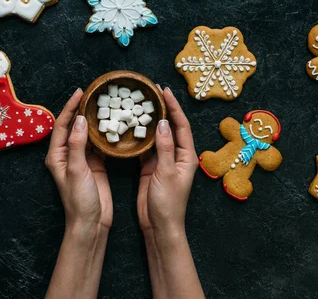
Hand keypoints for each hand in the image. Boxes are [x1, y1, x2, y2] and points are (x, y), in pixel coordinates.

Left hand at [45, 88, 112, 232]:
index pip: (62, 125)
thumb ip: (77, 144)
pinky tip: (112, 124)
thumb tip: (80, 120)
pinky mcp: (96, 164)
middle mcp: (68, 154)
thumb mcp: (77, 170)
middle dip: (81, 109)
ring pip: (86, 133)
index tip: (80, 92)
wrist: (91, 222)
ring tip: (104, 104)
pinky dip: (104, 133)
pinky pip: (99, 144)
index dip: (70, 107)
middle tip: (93, 94)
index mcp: (57, 155)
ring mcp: (82, 159)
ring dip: (93, 120)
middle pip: (73, 126)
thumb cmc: (79, 199)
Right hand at [138, 87, 198, 235]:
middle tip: (151, 92)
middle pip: (171, 127)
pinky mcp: (151, 168)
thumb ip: (164, 148)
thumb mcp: (165, 173)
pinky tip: (131, 126)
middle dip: (162, 109)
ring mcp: (163, 161)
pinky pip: (146, 147)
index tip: (163, 91)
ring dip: (150, 121)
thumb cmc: (167, 203)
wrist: (159, 226)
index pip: (181, 125)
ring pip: (158, 136)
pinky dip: (140, 137)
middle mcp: (177, 155)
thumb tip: (163, 123)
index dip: (173, 107)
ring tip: (140, 104)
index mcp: (186, 155)